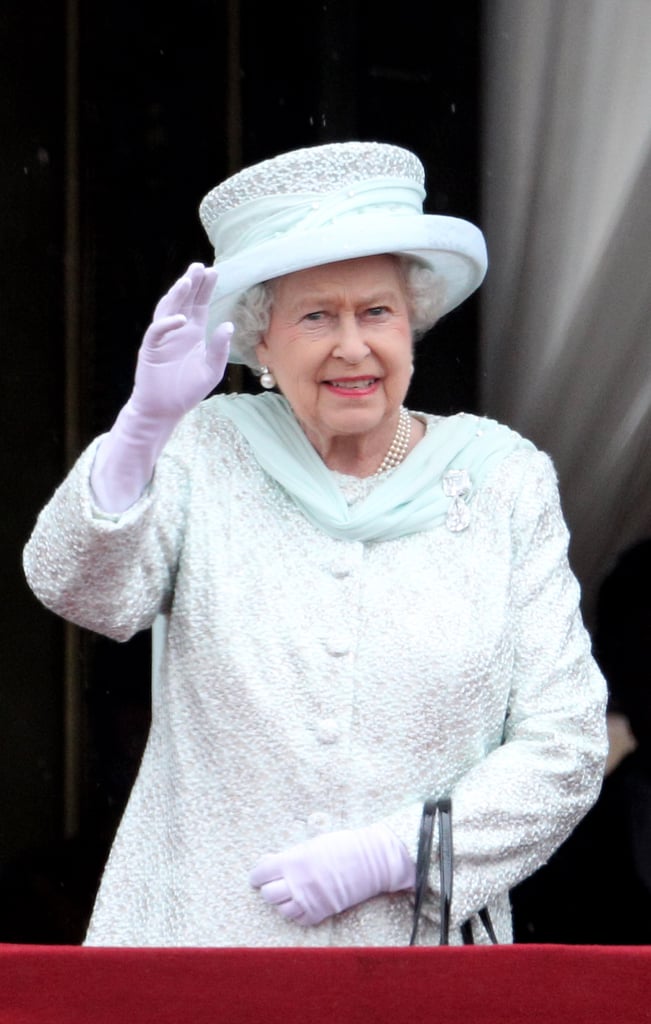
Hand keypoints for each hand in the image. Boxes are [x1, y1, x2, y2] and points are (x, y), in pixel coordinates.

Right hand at [131, 262, 230, 423]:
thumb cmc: (186, 391)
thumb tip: (228, 325)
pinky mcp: (151, 349)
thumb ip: (220, 349)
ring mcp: (163, 338)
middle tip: (199, 266)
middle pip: (184, 301)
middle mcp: (177, 331)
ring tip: (187, 281)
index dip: (205, 288)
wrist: (164, 410)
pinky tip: (181, 318)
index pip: (199, 304)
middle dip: (191, 284)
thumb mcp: (211, 370)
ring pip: (167, 310)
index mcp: (192, 333)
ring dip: (177, 295)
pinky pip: (157, 331)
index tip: (213, 272)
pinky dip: (167, 323)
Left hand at [249, 824, 414, 926]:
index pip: (261, 873)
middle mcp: (298, 883)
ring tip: (290, 893)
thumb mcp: (311, 844)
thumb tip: (268, 862)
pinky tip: (303, 903)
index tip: (259, 875)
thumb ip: (289, 856)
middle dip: (268, 887)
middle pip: (268, 894)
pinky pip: (300, 919)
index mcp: (293, 861)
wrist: (371, 860)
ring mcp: (310, 900)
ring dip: (283, 902)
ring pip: (282, 910)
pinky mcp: (322, 912)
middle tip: (275, 882)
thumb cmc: (342, 846)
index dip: (257, 874)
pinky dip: (298, 913)